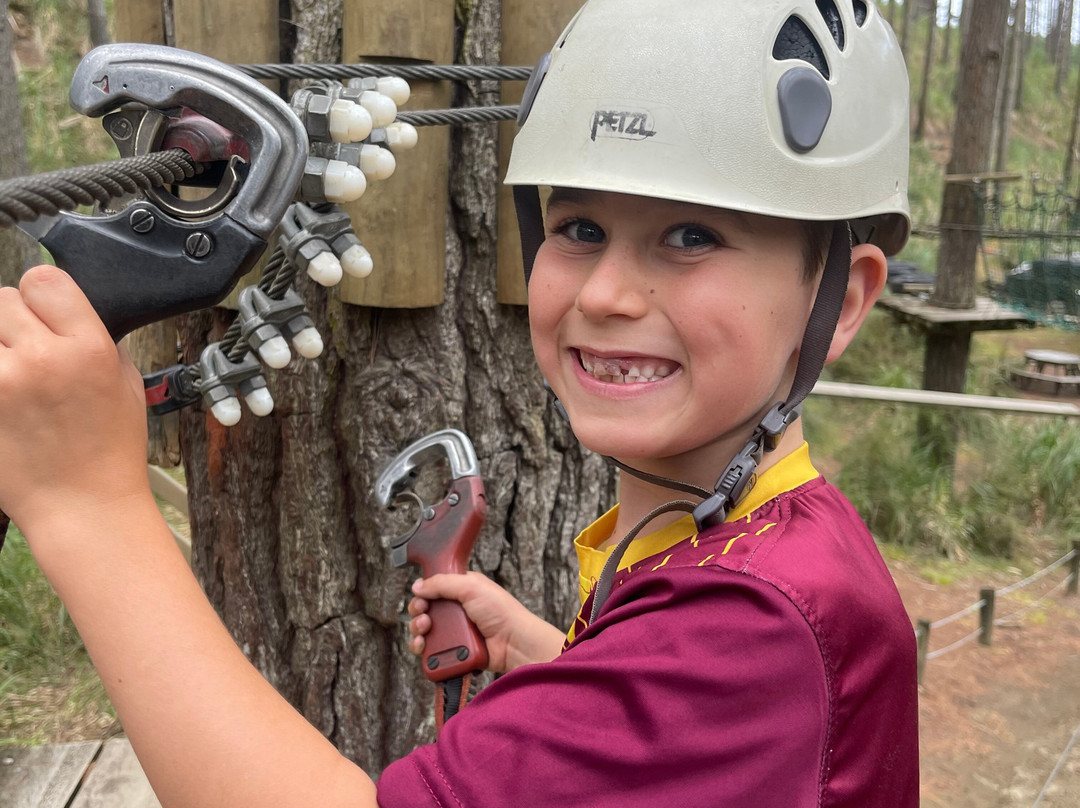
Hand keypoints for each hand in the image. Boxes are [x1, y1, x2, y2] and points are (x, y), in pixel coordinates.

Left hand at [0, 266, 149, 538]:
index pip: (41, 280)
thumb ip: (94, 339)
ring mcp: (2, 384)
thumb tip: (63, 311)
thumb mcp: (126, 383)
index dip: (40, 296)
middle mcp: (42, 359)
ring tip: (12, 377)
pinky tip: (6, 397)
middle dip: (12, 324)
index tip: (43, 314)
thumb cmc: (109, 450)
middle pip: (1, 301)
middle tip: (26, 354)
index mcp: (88, 348)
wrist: (84, 505)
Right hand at [408, 572, 565, 672]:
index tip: (421, 600)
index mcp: (461, 591)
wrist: (515, 642)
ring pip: (424, 633)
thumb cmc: (501, 611)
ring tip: (424, 633)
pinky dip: (424, 650)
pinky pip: (432, 652)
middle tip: (424, 618)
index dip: (422, 595)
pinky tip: (424, 647)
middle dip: (418, 615)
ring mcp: (455, 633)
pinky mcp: (454, 652)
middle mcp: (456, 611)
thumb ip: (442, 583)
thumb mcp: (471, 586)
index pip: (432, 591)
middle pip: (424, 612)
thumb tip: (417, 586)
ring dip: (417, 632)